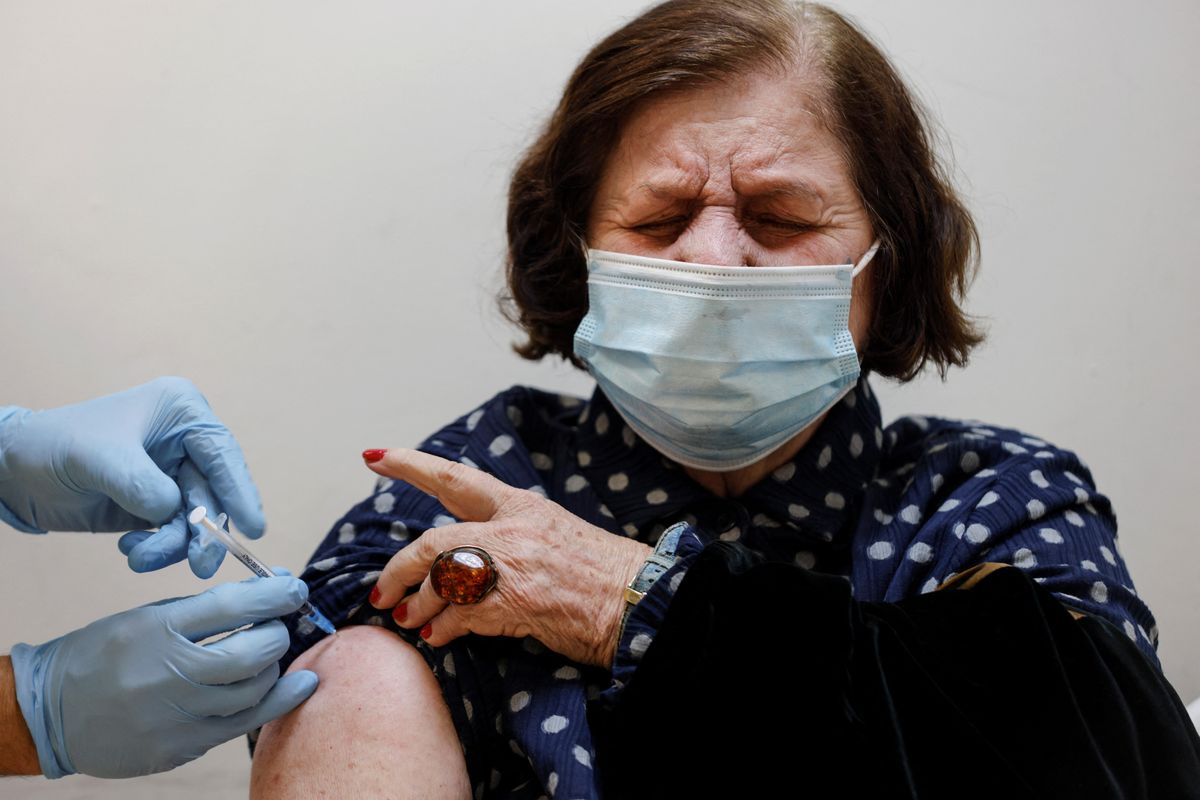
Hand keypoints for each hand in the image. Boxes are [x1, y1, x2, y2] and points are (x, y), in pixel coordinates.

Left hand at [0, 377, 264, 575]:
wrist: (14, 471)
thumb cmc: (55, 445)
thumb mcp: (100, 458)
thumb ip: (142, 484)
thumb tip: (175, 511)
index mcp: (181, 412)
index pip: (222, 453)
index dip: (240, 491)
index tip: (253, 528)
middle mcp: (185, 442)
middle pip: (215, 492)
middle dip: (206, 532)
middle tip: (201, 566)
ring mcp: (173, 475)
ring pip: (197, 519)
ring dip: (176, 545)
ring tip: (140, 558)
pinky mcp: (157, 505)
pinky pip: (176, 533)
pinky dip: (160, 548)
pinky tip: (132, 550)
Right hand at [9, 576, 317, 778]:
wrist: (50, 714)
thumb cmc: (105, 654)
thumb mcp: (145, 617)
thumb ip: (205, 609)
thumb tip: (271, 591)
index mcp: (156, 630)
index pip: (233, 606)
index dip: (274, 594)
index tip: (294, 587)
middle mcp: (166, 674)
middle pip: (251, 653)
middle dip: (277, 633)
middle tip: (277, 625)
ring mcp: (174, 716)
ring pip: (253, 691)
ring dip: (272, 668)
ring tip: (268, 655)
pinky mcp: (179, 748)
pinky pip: (241, 724)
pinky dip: (274, 702)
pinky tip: (295, 686)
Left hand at [364, 448, 651, 667]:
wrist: (637, 600)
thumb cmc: (602, 572)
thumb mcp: (554, 534)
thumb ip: (510, 537)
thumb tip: (465, 560)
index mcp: (521, 506)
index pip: (455, 479)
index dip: (411, 466)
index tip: (375, 457)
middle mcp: (511, 529)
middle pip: (432, 542)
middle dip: (398, 569)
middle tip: (380, 591)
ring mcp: (511, 565)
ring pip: (440, 580)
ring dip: (418, 605)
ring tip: (410, 621)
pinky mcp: (513, 601)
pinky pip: (458, 615)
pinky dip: (443, 629)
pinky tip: (439, 638)